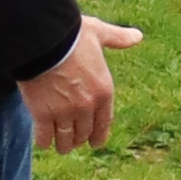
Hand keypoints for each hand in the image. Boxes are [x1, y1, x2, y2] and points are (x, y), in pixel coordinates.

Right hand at [21, 17, 141, 151]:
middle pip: (84, 134)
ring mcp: (64, 112)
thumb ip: (118, 39)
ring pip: (66, 140)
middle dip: (79, 139)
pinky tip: (43, 141)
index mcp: (103, 91)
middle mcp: (86, 107)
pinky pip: (44, 137)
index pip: (104, 123)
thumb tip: (138, 36)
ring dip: (63, 145)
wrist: (43, 39)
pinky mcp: (42, 114)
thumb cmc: (71, 35)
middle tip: (73, 141)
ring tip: (59, 146)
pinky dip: (44, 141)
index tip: (94, 143)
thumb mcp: (99, 34)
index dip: (99, 136)